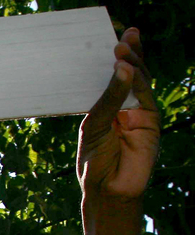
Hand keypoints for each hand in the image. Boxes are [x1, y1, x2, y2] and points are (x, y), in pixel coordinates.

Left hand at [77, 28, 158, 201]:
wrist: (108, 189)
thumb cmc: (94, 161)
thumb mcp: (95, 126)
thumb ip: (108, 99)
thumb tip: (121, 68)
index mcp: (104, 106)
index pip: (110, 77)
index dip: (114, 58)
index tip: (112, 36)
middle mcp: (122, 106)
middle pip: (129, 74)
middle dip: (128, 54)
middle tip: (123, 35)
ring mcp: (138, 111)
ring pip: (139, 81)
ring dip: (132, 63)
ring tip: (121, 48)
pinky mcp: (151, 120)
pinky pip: (145, 96)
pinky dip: (137, 82)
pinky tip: (127, 69)